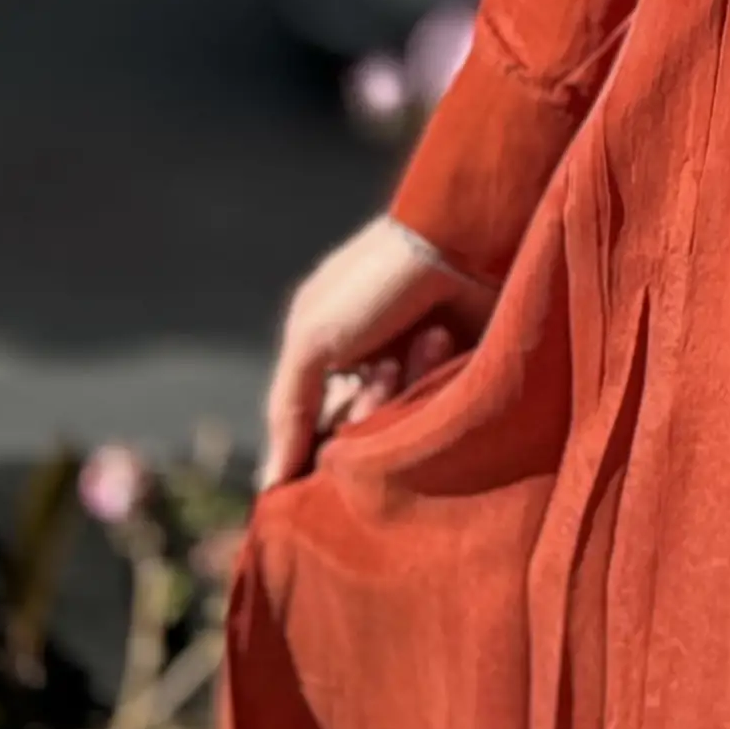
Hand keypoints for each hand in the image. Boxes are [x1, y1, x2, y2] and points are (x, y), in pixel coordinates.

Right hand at [260, 214, 493, 490]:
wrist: (458, 241)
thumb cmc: (375, 282)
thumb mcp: (312, 339)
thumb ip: (289, 413)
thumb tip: (270, 488)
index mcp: (329, 352)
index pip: (311, 426)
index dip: (312, 445)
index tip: (314, 467)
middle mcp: (371, 364)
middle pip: (356, 433)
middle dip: (364, 411)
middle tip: (381, 369)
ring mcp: (417, 371)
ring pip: (396, 427)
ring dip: (398, 392)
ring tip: (409, 348)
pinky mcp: (459, 376)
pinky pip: (439, 411)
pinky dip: (431, 377)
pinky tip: (438, 341)